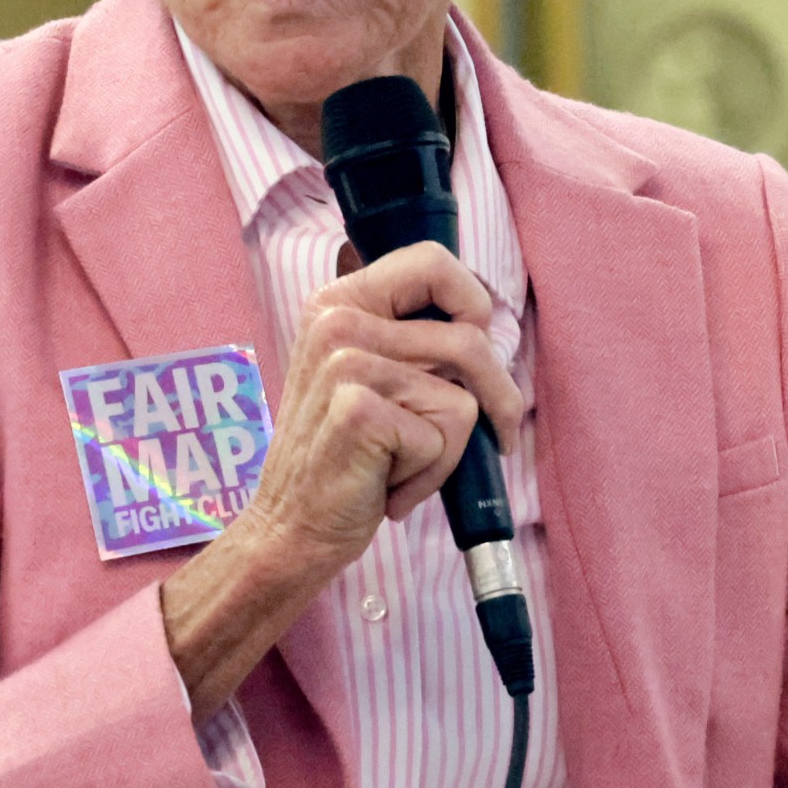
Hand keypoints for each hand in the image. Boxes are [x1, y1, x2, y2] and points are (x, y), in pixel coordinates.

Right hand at [243, 241, 525, 564]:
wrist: (292, 526)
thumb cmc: (349, 455)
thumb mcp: (370, 374)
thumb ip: (415, 338)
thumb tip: (489, 322)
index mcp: (339, 301)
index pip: (433, 261)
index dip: (473, 304)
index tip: (479, 350)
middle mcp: (337, 321)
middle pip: (469, 337)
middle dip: (494, 394)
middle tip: (487, 430)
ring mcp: (344, 363)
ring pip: (465, 396)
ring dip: (451, 446)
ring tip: (405, 462)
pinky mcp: (359, 410)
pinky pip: (447, 434)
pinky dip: (433, 474)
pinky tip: (388, 485)